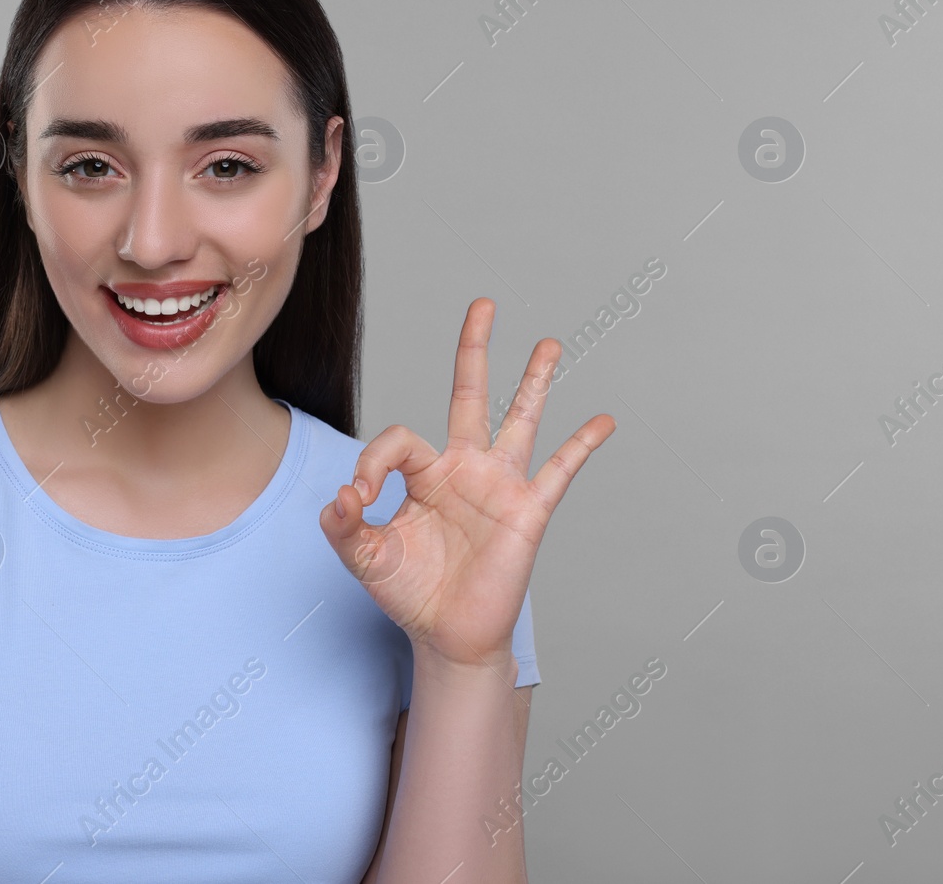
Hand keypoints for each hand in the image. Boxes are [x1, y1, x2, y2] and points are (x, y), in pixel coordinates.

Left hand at [318, 298, 613, 669]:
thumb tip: (340, 496)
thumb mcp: (363, 558)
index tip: (357, 499)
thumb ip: (342, 526)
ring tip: (548, 343)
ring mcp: (499, 486)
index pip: (399, 439)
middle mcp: (464, 468)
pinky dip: (582, 445)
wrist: (449, 637)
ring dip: (534, 381)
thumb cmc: (410, 593)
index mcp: (423, 474)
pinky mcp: (528, 511)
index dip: (372, 462)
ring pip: (519, 420)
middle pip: (469, 395)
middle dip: (474, 349)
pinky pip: (560, 471)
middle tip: (483, 305)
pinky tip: (602, 420)